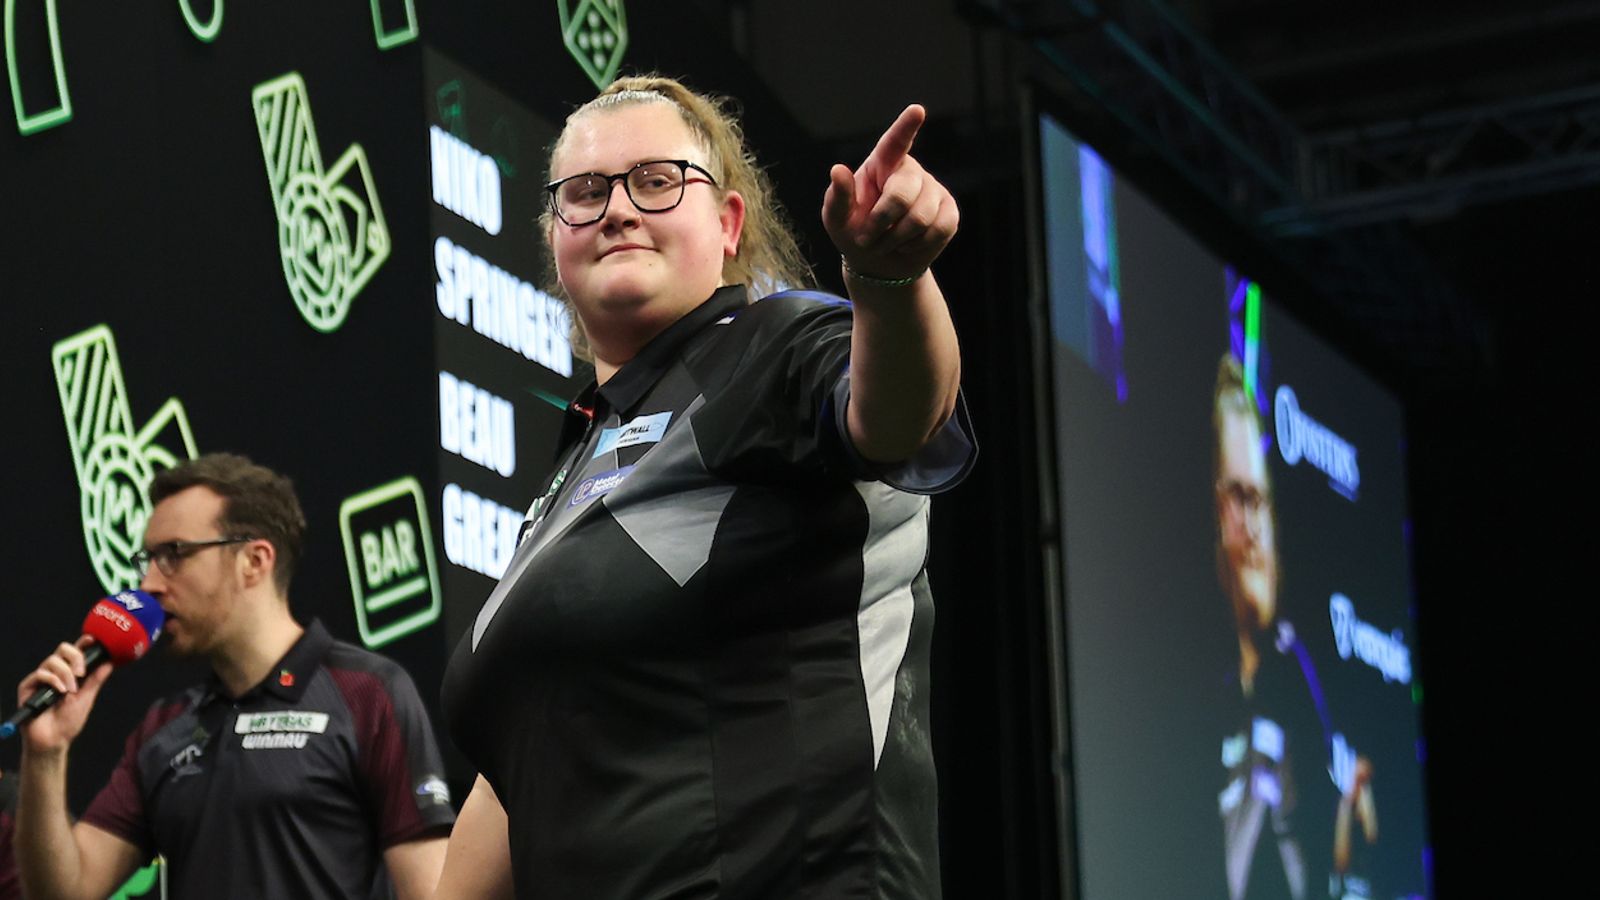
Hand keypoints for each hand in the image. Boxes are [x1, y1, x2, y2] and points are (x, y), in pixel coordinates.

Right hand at [15, 636, 109, 753]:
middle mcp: (54, 673)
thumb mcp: (87, 697)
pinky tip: (60, 692)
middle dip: (75, 657)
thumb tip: (110, 663)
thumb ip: (96, 679)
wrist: (53, 740)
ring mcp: (41, 679)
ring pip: (52, 660)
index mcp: (69, 674)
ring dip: (65, 674)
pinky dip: (53, 680)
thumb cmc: (69, 721)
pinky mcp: (27, 687)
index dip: (82, 643)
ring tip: (71, 690)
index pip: (75, 653)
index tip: (92, 639)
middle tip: (81, 673)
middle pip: (62, 649)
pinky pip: (40, 673)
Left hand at [822, 104, 958, 283]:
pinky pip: (940, 229)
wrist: (878, 263)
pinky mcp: (949, 210)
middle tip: (867, 239)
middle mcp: (910, 171)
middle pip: (902, 195)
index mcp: (882, 163)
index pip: (895, 142)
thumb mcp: (837, 218)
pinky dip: (918, 245)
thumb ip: (838, 196)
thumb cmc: (854, 233)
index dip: (906, 126)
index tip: (916, 111)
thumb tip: (837, 170)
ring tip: (886, 242)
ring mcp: (932, 189)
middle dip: (881, 223)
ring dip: (897, 239)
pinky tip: (908, 243)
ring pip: (922, 217)